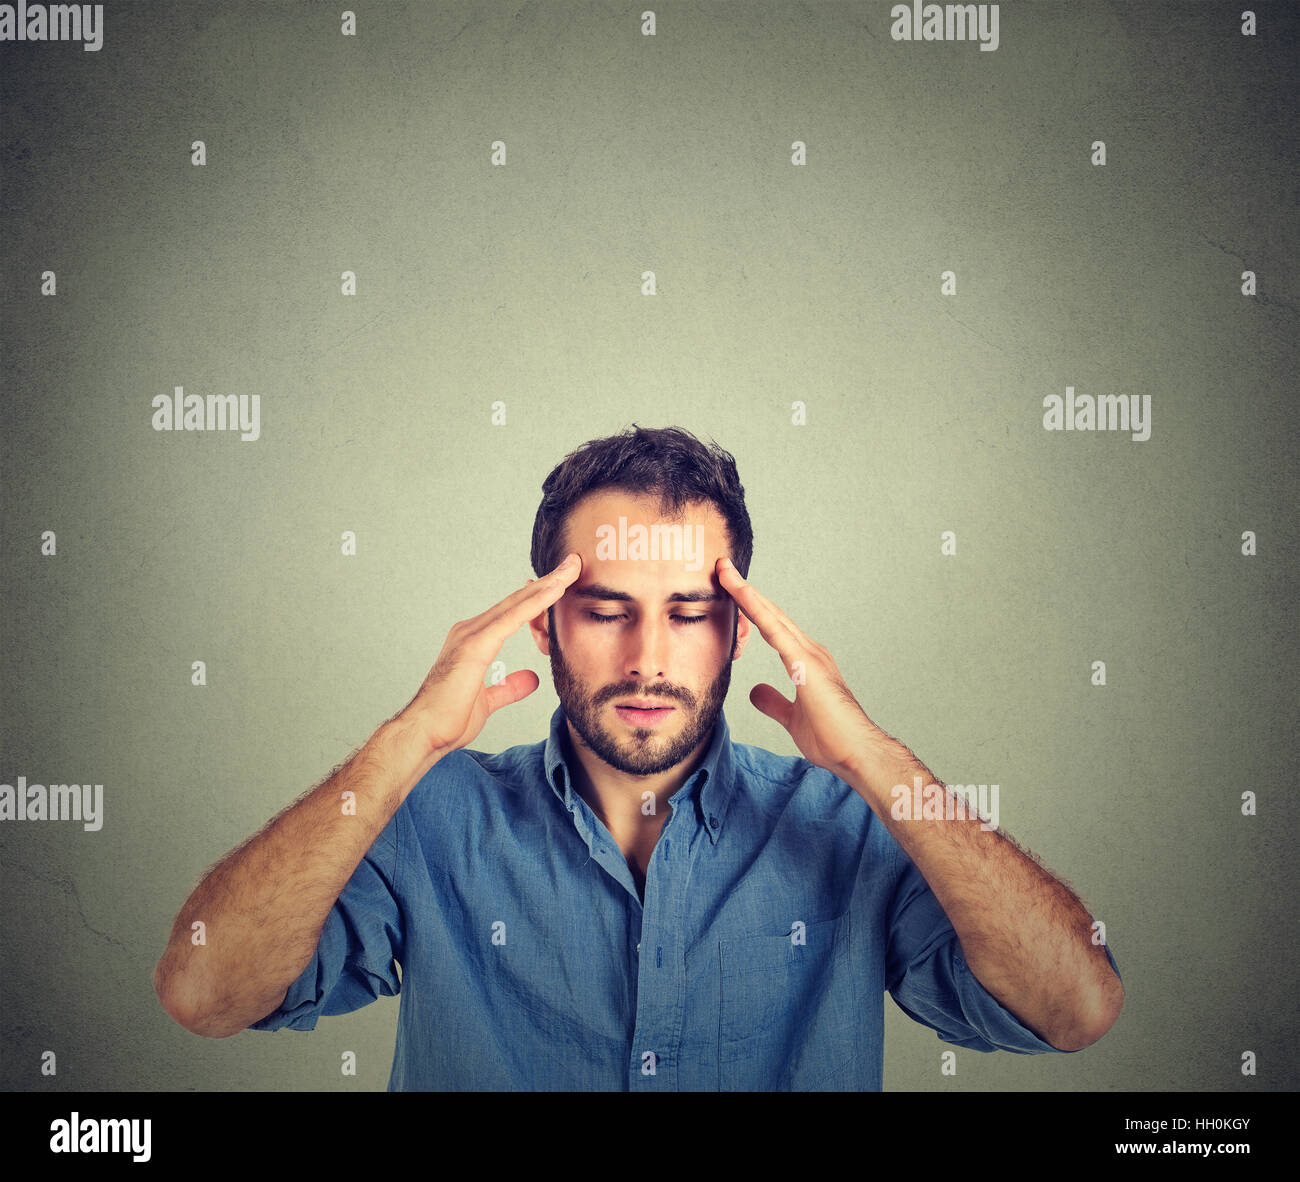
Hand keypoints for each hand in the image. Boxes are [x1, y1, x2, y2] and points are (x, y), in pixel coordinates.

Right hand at [397, 554, 581, 761]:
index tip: (564, 583)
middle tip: (574, 563)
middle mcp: (470, 631)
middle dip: (548, 582)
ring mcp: (471, 635)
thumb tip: (531, 679)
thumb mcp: (488, 701)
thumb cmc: (448, 719)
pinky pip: (512, 618)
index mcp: (474, 641)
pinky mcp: (474, 645)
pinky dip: (535, 603)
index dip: (540, 597)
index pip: (514, 613)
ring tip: (571, 568)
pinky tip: (554, 591)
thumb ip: (508, 687)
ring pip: (517, 603)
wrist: (424, 733)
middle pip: (518, 601)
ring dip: (547, 585)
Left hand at [716, 557, 887, 779]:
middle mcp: (809, 651)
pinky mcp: (807, 664)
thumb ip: (773, 702)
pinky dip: (757, 610)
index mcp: (805, 661)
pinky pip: (776, 631)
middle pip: (770, 614)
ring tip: (724, 571)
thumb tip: (754, 690)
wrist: (856, 754)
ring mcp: (809, 655)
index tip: (729, 589)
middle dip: (744, 591)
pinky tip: (742, 594)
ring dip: (746, 592)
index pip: (771, 627)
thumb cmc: (832, 739)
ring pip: (771, 616)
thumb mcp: (791, 718)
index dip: (751, 607)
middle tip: (722, 567)